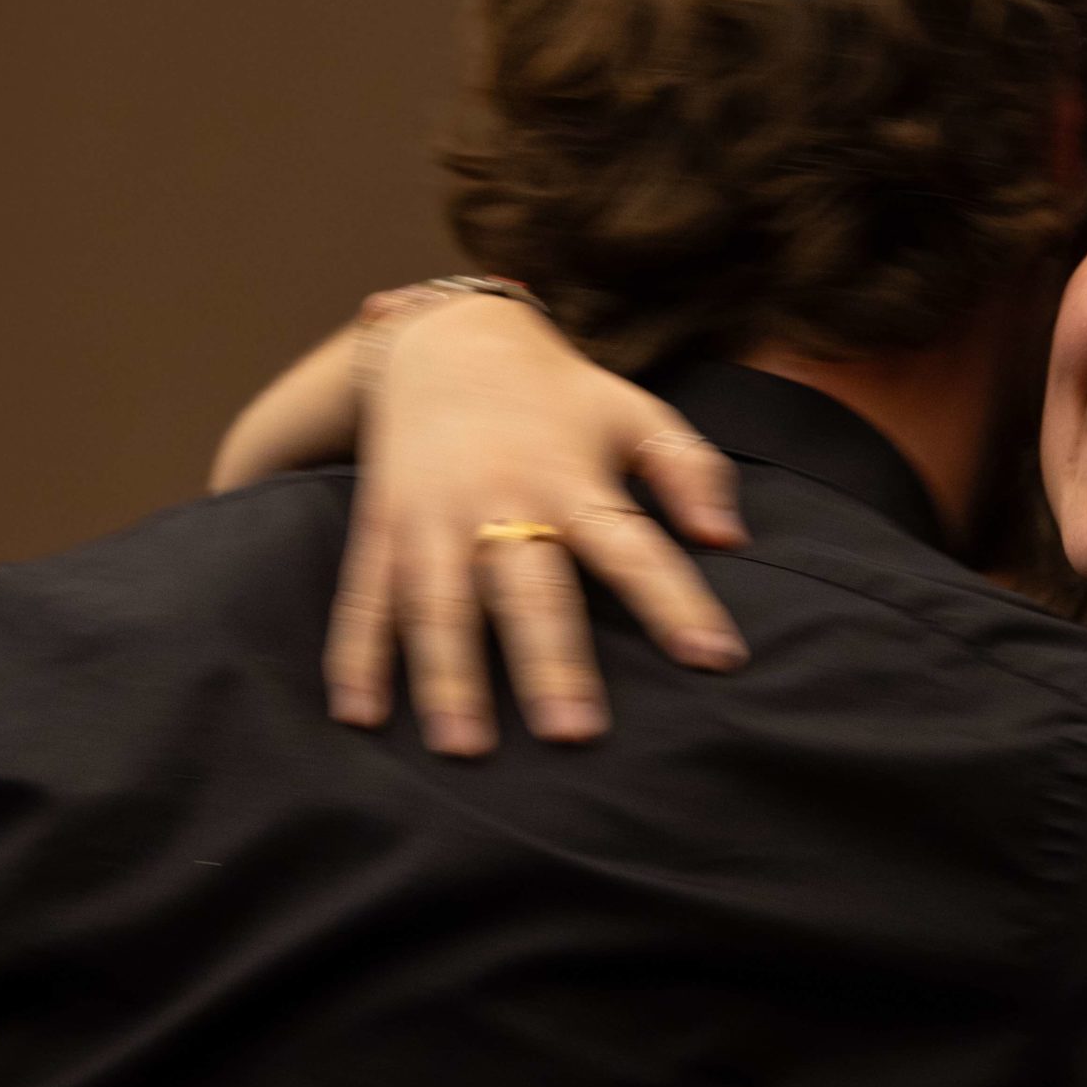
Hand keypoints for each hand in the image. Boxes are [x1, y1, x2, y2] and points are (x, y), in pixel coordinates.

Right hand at [324, 296, 749, 752]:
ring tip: (463, 748)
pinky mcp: (381, 525)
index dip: (674, 601)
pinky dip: (356, 655)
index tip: (714, 658)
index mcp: (571, 477)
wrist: (447, 339)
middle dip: (549, 662)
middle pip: (527, 588)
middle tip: (573, 735)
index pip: (632, 547)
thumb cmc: (560, 397)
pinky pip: (364, 596)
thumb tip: (730, 539)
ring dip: (448, 675)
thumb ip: (690, 472)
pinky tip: (358, 715)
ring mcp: (431, 515)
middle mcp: (498, 499)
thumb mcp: (636, 414)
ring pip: (438, 602)